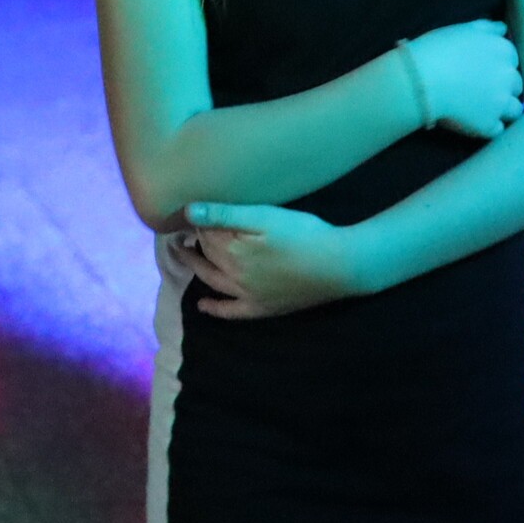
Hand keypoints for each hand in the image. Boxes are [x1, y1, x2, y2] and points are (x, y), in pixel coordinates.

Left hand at [178, 203, 365, 319]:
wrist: (340, 266)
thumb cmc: (305, 234)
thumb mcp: (265, 217)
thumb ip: (225, 215)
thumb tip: (188, 211)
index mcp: (233, 251)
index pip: (207, 234)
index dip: (200, 221)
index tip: (194, 210)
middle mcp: (234, 276)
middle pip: (208, 255)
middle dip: (194, 241)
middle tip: (183, 228)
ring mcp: (247, 295)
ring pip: (212, 280)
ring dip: (195, 267)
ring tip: (184, 254)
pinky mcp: (263, 308)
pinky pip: (232, 312)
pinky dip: (216, 309)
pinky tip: (204, 306)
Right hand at [401, 19, 523, 139]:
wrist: (421, 79)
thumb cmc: (437, 49)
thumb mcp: (464, 29)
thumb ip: (487, 28)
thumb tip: (503, 29)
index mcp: (504, 50)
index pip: (512, 60)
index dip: (498, 66)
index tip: (483, 70)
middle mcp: (508, 76)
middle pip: (515, 85)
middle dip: (503, 87)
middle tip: (481, 90)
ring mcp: (501, 103)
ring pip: (514, 109)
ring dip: (503, 109)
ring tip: (482, 109)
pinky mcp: (489, 124)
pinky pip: (498, 129)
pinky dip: (488, 127)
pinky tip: (475, 122)